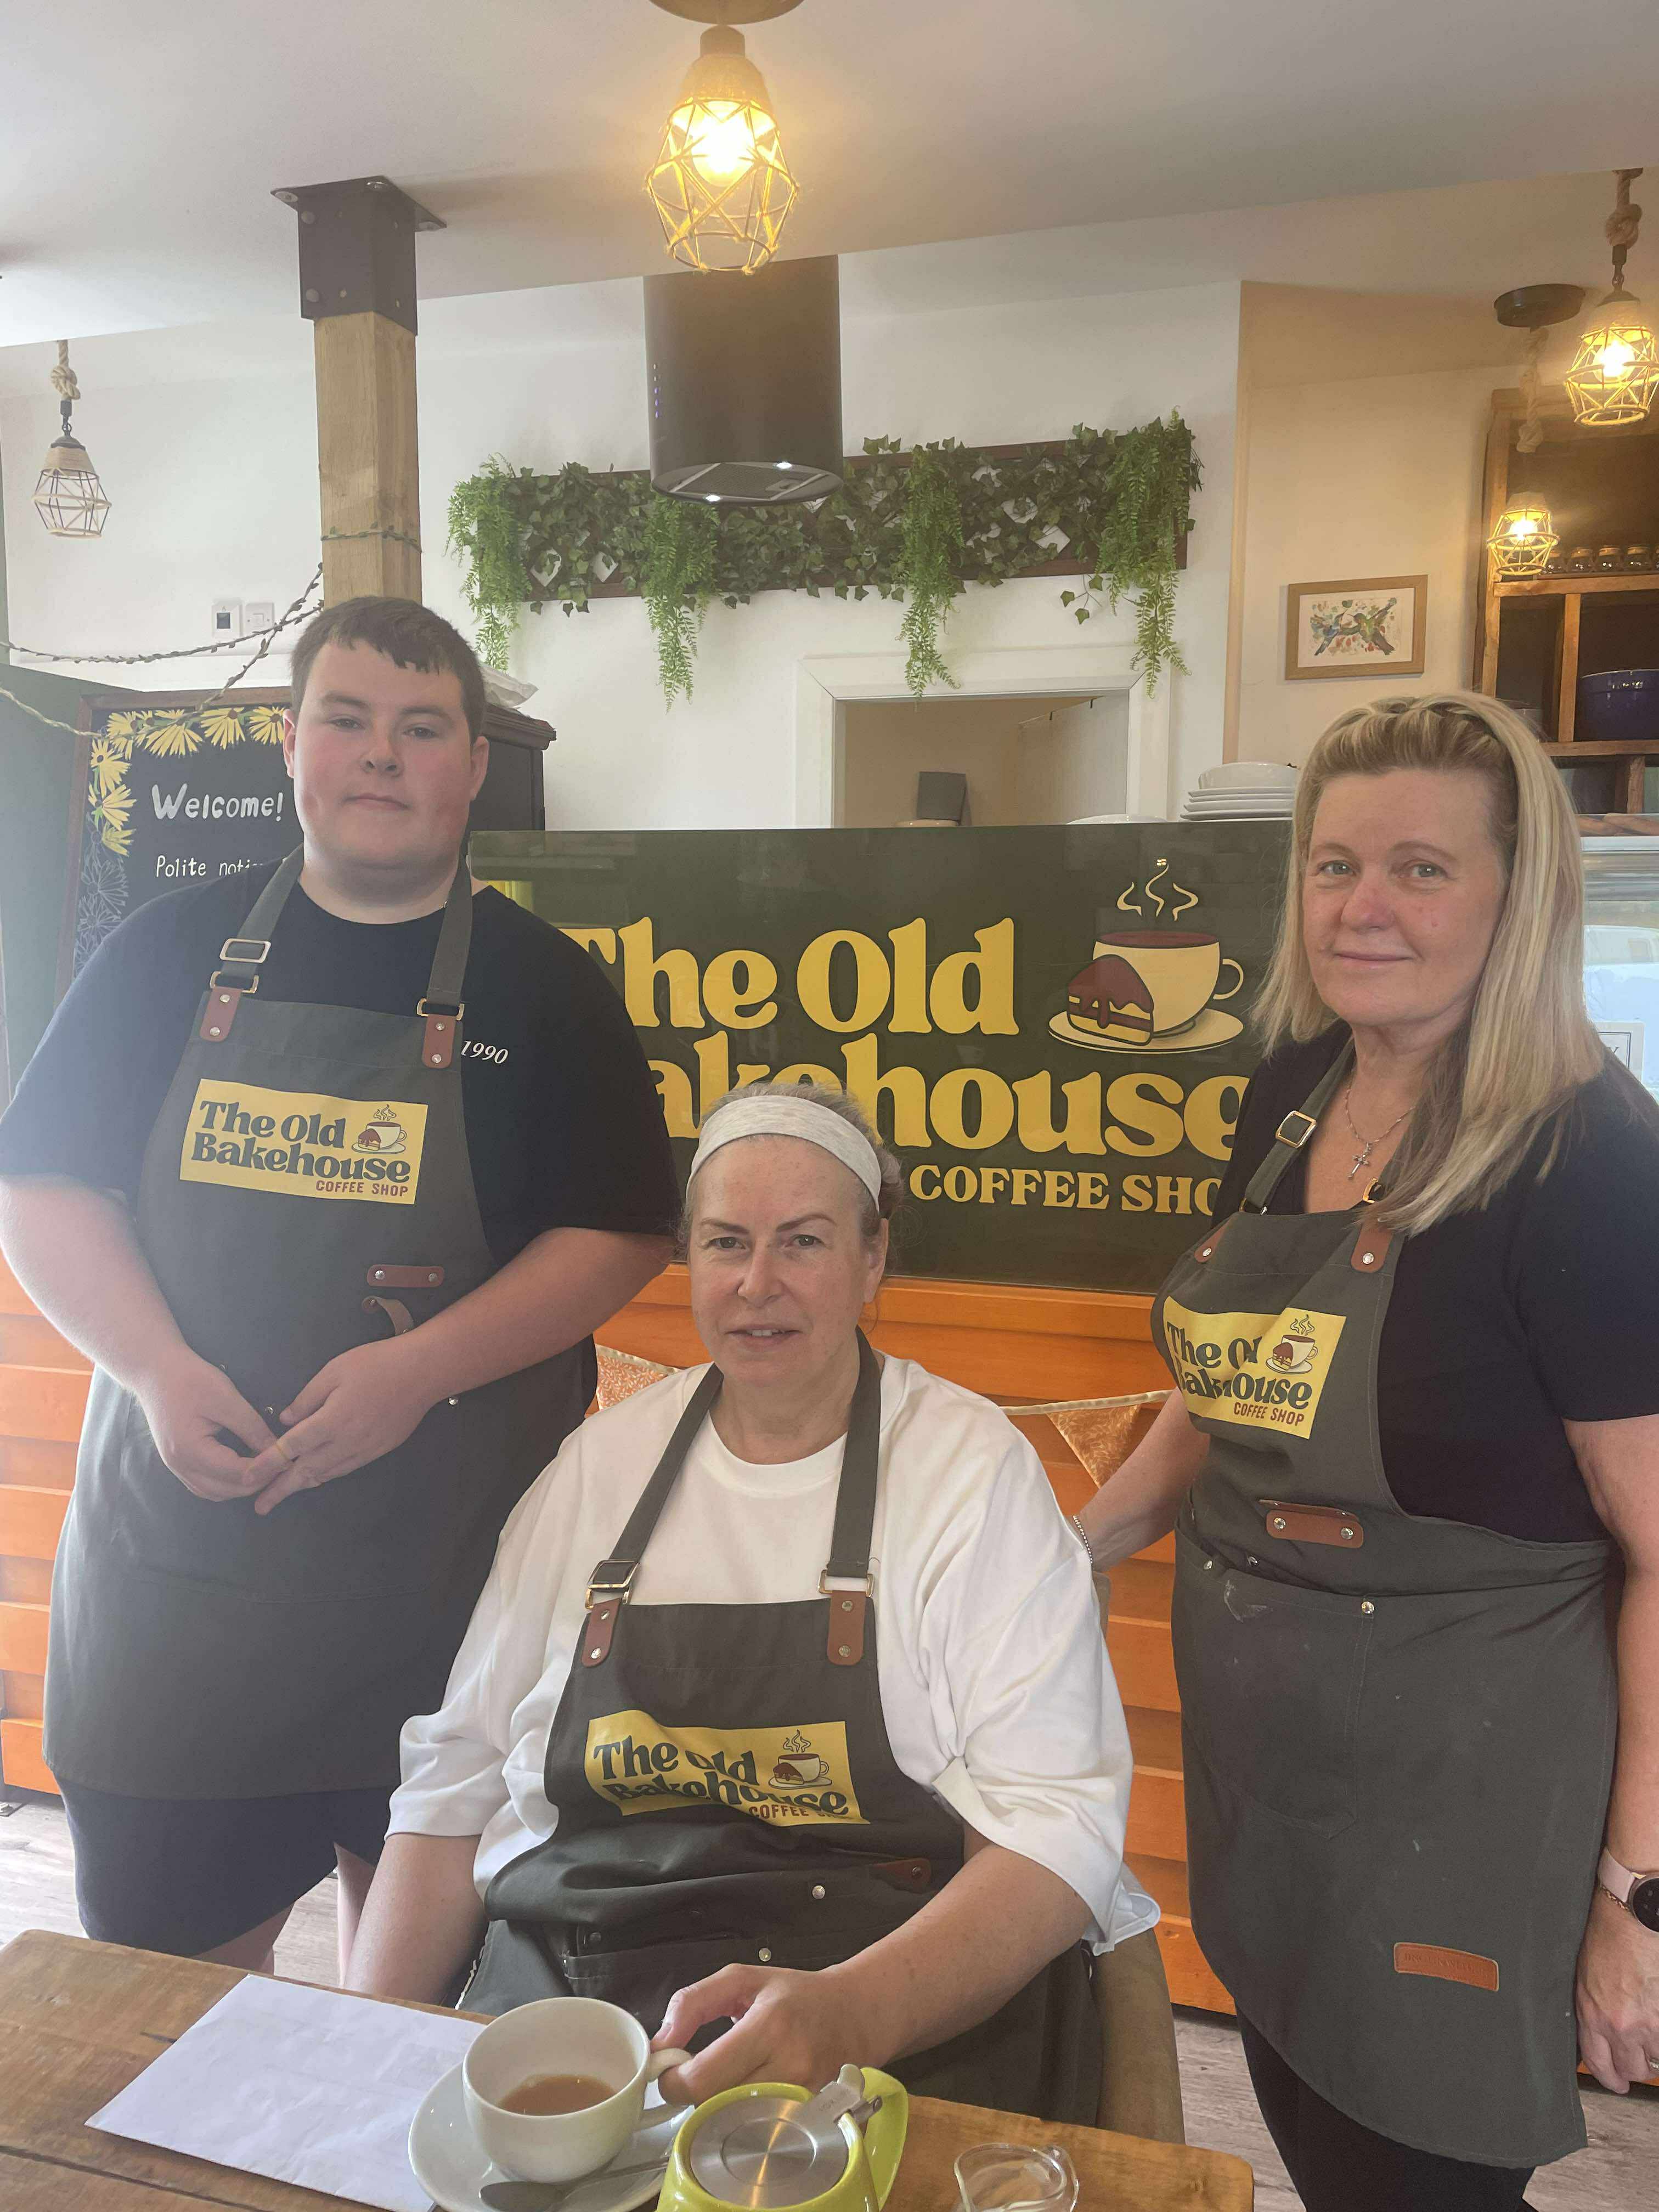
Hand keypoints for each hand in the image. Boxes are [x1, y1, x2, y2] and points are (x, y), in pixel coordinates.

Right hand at [135, 1348, 277, 1501]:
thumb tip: (276, 1450)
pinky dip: (224, 1482)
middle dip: (256, 1482)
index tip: (288, 1460)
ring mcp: (175, 1466)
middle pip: (225, 1490)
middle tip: (281, 1466)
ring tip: (265, 1468)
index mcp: (191, 1451)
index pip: (236, 1474)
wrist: (154, 1370)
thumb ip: (252, 1427)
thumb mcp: (226, 1398)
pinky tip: (241, 1468)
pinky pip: (203, 1484)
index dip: (266, 1470)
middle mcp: (180, 1466)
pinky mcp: (176, 1461)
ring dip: (240, 1486)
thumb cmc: (189, 1379)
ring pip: (213, 1492)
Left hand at [242, 1336, 438, 1512]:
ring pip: (326, 1474)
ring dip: (302, 1485)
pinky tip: (316, 1476)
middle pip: (306, 1472)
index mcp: (331, 1420)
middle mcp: (346, 1442)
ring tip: (282, 1493)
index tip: (248, 1478)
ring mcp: (364, 1449)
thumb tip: (285, 1420)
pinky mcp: (379, 1450)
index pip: (290, 1448)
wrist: (423, 1372)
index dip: (267, 1464)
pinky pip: (346, 1468)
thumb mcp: (334, 1370)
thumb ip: (307, 1398)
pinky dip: (326, 1475)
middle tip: (259, 1506)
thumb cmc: (378, 1364)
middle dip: (280, 1490)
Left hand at [652, 1964, 890, 2103]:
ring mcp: (803, 2098)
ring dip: (719, 2108)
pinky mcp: (812, 2117)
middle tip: (697, 2075)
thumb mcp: (741, 1978)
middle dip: (695, 2095)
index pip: (703, 2079)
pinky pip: (763, 2129)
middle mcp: (790, 2067)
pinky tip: (748, 2096)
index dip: (675, 2081)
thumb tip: (660, 2043)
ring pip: (737, 2124)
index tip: (672, 2070)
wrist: (855, 2012)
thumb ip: (692, 2003)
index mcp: (768, 2026)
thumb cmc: (795, 1994)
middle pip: (716, 2107)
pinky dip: (746, 2117)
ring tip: (725, 2082)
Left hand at [1577, 1885, 1658, 2091]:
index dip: (1610, 2079)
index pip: (1598, 2062)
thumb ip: (1593, 2011)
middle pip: (1632, 2068)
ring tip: (1651, 2029)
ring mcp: (1647, 2023)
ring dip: (1655, 2049)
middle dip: (1636, 2065)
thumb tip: (1602, 2035)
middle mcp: (1618, 2025)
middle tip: (1640, 2055)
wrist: (1631, 1917)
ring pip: (1656, 2059)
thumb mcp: (1585, 1978)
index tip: (1617, 2084)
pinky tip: (1657, 2017)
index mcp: (1591, 2014)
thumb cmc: (1606, 1939)